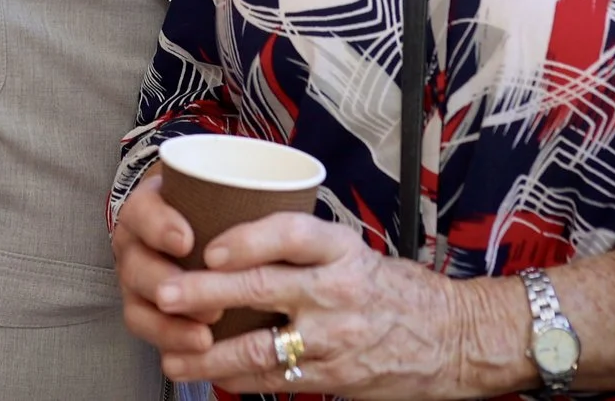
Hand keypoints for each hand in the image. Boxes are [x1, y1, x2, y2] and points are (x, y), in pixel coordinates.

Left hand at [139, 208, 469, 397]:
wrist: (450, 336)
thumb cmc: (389, 288)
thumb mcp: (352, 251)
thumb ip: (299, 248)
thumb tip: (224, 241)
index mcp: (341, 248)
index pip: (290, 233)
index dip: (247, 238)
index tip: (209, 247)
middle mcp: (337, 290)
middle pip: (262, 288)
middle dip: (205, 293)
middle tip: (164, 293)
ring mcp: (335, 339)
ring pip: (262, 347)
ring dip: (210, 355)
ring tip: (173, 356)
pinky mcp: (334, 378)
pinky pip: (277, 381)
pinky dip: (239, 380)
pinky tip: (210, 375)